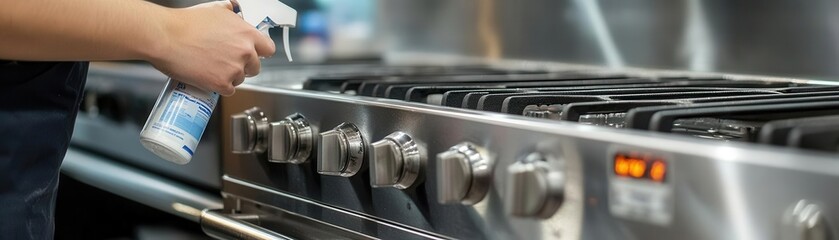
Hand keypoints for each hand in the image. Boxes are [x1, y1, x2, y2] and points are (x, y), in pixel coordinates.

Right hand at [147, 1, 275, 95]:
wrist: (165, 37)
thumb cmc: (185, 23)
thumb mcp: (215, 9)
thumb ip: (231, 13)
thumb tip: (234, 9)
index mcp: (247, 34)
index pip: (268, 49)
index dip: (259, 52)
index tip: (252, 54)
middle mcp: (245, 52)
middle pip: (255, 67)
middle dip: (244, 66)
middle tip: (226, 62)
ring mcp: (234, 69)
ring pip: (240, 79)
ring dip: (230, 76)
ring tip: (211, 67)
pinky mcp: (221, 83)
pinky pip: (229, 90)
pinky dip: (220, 87)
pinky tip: (208, 77)